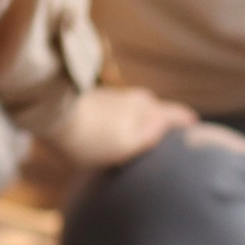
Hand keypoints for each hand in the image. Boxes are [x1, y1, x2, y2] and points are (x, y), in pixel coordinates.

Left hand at [37, 86, 197, 172]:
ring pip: (139, 106)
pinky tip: (121, 124)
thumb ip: (149, 136)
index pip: (171, 114)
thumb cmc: (88, 138)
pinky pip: (123, 108)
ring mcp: (115, 99)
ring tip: (149, 127)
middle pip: (156, 108)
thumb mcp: (124, 145)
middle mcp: (133, 100)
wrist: (51, 116)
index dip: (183, 120)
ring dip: (147, 115)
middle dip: (167, 117)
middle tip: (176, 127)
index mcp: (144, 111)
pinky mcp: (97, 102)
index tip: (194, 124)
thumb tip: (166, 124)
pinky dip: (129, 115)